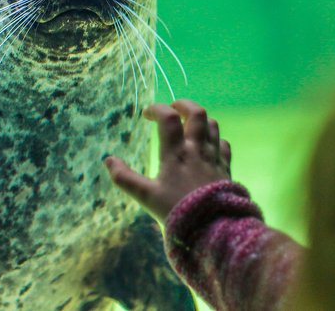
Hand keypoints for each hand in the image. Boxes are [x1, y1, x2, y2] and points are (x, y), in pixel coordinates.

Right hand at [104, 99, 231, 222]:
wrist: (213, 230)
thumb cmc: (177, 212)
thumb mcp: (146, 197)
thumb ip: (124, 178)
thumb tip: (108, 160)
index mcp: (176, 152)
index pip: (168, 117)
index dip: (156, 109)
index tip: (146, 115)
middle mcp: (197, 149)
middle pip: (197, 113)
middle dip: (183, 104)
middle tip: (172, 109)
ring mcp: (214, 157)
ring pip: (213, 125)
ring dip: (200, 120)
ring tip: (189, 126)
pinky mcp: (226, 168)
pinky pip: (224, 145)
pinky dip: (215, 140)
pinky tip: (208, 146)